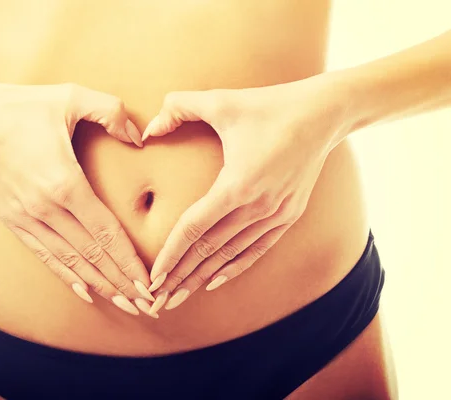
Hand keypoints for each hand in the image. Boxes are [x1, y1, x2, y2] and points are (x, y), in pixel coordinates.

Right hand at [0, 81, 155, 315]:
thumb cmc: (25, 106)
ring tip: (123, 303)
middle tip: (146, 304)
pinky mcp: (13, 221)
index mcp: (63, 182)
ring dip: (98, 284)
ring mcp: (26, 218)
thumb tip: (139, 136)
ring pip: (70, 260)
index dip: (128, 259)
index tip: (147, 281)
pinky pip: (44, 255)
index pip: (105, 232)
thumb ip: (111, 111)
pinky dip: (66, 275)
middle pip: (91, 254)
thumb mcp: (71, 96)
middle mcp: (44, 208)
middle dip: (120, 281)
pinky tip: (85, 291)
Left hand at [142, 75, 345, 312]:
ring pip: (232, 254)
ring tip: (179, 296)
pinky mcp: (289, 215)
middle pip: (210, 249)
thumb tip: (147, 129)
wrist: (325, 113)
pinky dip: (235, 267)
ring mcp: (277, 215)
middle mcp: (258, 207)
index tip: (152, 276)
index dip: (171, 253)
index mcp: (238, 184)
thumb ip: (178, 107)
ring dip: (203, 277)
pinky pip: (257, 249)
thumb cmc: (271, 105)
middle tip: (156, 299)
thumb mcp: (222, 100)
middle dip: (181, 276)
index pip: (195, 228)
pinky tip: (215, 281)